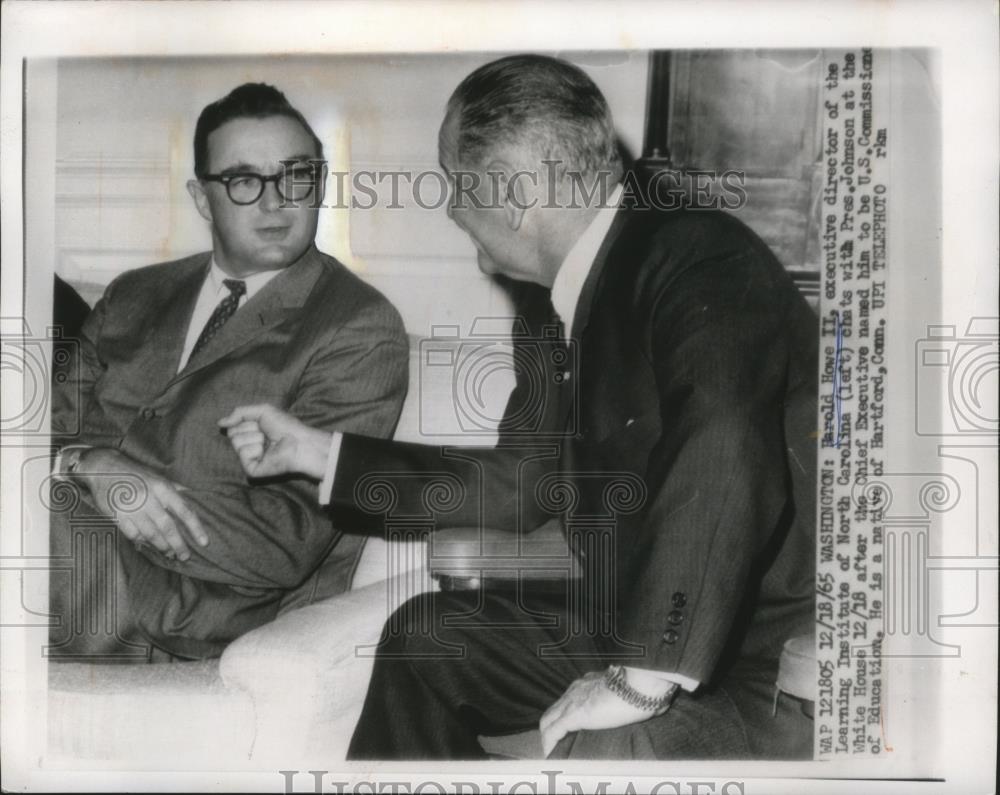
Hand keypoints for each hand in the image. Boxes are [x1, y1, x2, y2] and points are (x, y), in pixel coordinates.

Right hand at [76, 447, 207, 560]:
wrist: (104, 467)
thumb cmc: (136, 474)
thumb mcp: (159, 477)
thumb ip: (177, 489)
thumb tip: (196, 497)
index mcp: (163, 488)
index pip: (185, 511)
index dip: (196, 528)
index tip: (204, 542)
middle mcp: (149, 498)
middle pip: (168, 527)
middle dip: (178, 544)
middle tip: (185, 556)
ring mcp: (132, 508)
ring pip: (151, 533)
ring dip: (162, 546)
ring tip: (169, 553)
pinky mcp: (117, 515)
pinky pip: (133, 534)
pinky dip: (142, 541)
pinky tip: (148, 545)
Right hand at [218, 404, 331, 480]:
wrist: (299, 442)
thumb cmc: (285, 426)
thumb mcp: (262, 411)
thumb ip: (239, 413)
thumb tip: (219, 423)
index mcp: (251, 434)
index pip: (234, 425)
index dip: (247, 421)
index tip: (262, 424)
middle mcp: (249, 446)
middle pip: (232, 433)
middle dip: (250, 429)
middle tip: (266, 434)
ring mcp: (250, 459)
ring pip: (237, 442)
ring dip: (255, 438)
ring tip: (269, 443)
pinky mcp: (252, 470)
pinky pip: (243, 454)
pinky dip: (255, 449)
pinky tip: (267, 452)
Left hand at [539, 670, 659, 756]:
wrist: (641, 683)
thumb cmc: (641, 687)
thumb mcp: (625, 691)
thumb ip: (622, 698)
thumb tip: (633, 708)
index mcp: (588, 682)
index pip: (568, 699)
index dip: (563, 715)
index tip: (565, 729)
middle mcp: (576, 689)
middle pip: (554, 709)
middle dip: (551, 727)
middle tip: (555, 744)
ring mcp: (573, 701)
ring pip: (548, 719)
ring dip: (548, 736)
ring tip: (552, 752)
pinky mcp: (574, 715)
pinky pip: (553, 732)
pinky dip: (549, 743)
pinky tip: (550, 754)